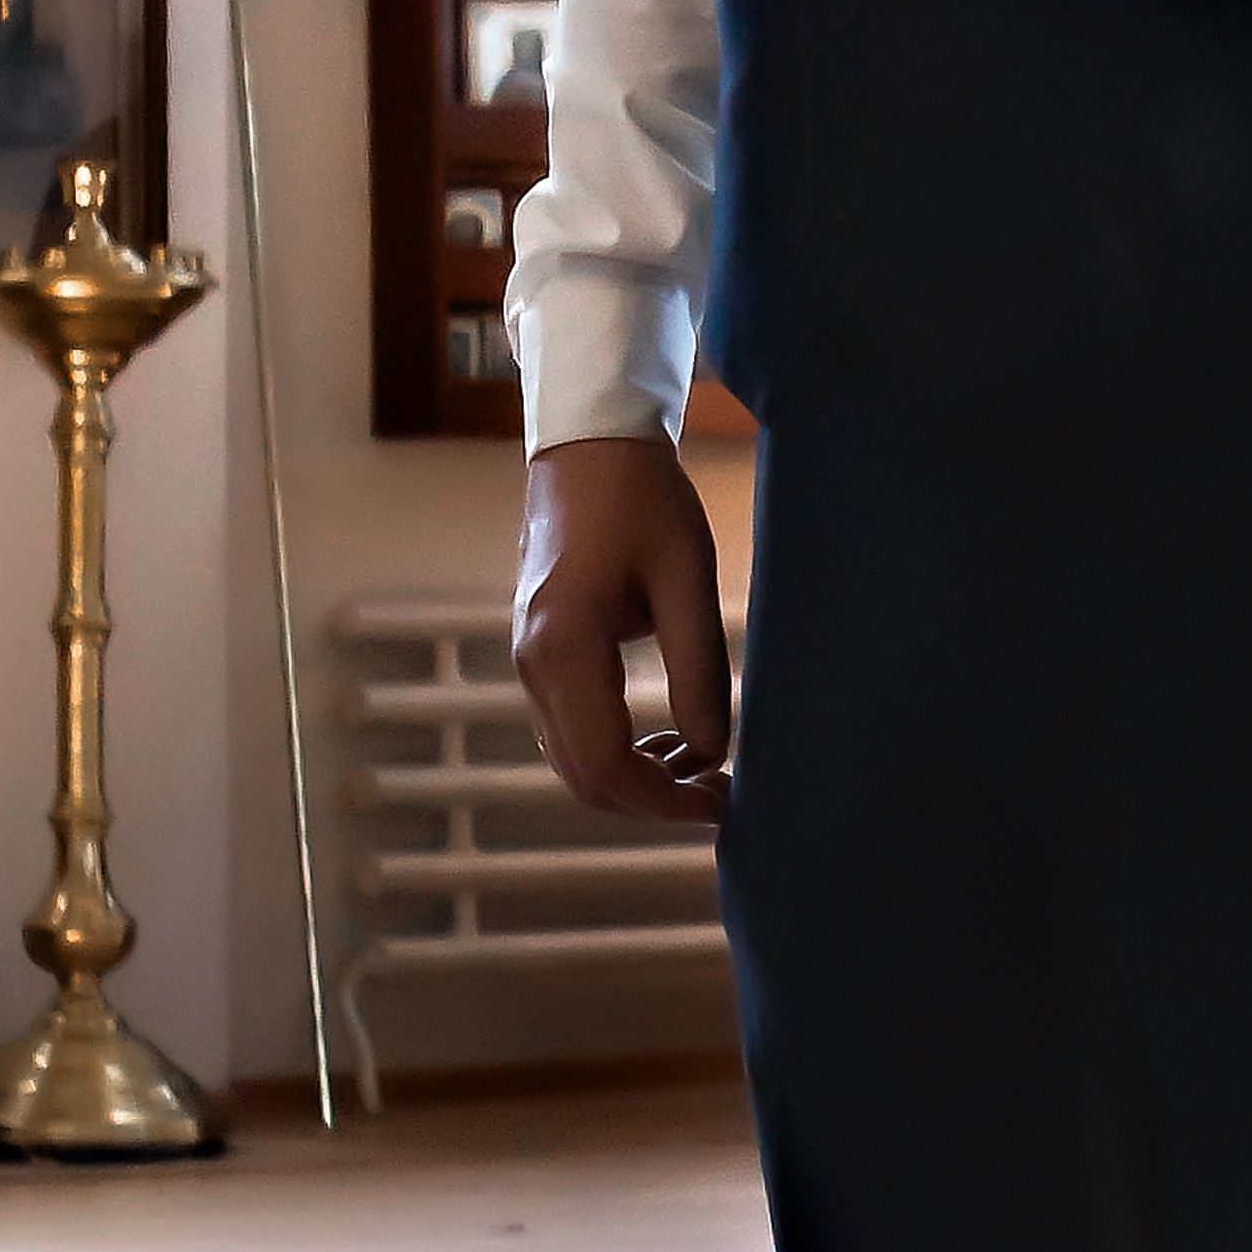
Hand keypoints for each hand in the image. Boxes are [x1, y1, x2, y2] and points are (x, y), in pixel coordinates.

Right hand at [513, 436, 733, 827]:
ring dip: (636, 777)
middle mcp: (533, 666)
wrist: (589, 449)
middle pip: (583, 778)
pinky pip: (571, 730)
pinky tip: (669, 737)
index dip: (664, 802)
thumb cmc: (643, 501)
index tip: (723, 801)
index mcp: (565, 649)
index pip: (606, 767)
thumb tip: (717, 750)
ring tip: (705, 761)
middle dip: (652, 801)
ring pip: (574, 760)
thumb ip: (700, 669)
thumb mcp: (687, 579)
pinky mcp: (540, 655)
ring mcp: (528, 662)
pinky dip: (618, 750)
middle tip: (720, 792)